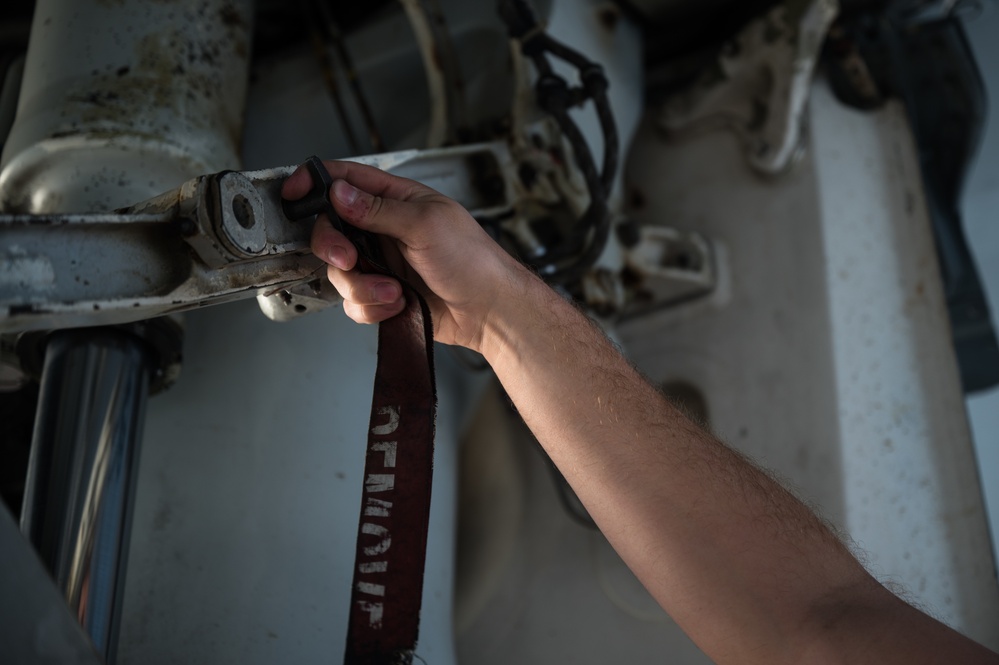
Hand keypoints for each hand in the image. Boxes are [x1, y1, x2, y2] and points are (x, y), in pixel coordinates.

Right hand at [282, 160, 534, 352]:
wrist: (489, 310)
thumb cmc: (473, 260)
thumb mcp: (426, 225)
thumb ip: (377, 210)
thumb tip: (339, 192)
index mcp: (395, 200)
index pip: (344, 179)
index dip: (314, 182)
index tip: (292, 194)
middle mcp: (383, 229)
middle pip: (330, 231)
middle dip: (334, 249)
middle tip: (350, 259)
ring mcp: (381, 262)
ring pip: (340, 272)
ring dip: (363, 287)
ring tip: (394, 292)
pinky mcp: (383, 294)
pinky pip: (353, 302)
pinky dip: (371, 307)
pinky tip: (398, 305)